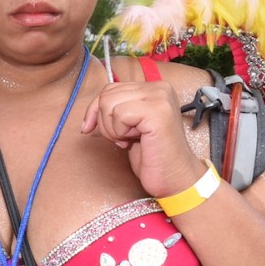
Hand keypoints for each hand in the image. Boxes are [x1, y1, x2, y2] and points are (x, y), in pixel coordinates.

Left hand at [79, 79, 206, 197]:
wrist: (175, 177)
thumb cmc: (152, 155)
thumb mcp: (129, 126)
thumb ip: (116, 110)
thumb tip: (89, 113)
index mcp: (153, 88)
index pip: (110, 89)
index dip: (95, 111)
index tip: (92, 128)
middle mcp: (159, 88)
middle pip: (106, 95)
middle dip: (104, 122)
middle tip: (123, 139)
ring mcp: (160, 98)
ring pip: (109, 103)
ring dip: (112, 129)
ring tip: (129, 140)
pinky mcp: (157, 112)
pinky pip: (119, 114)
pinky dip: (120, 132)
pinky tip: (135, 140)